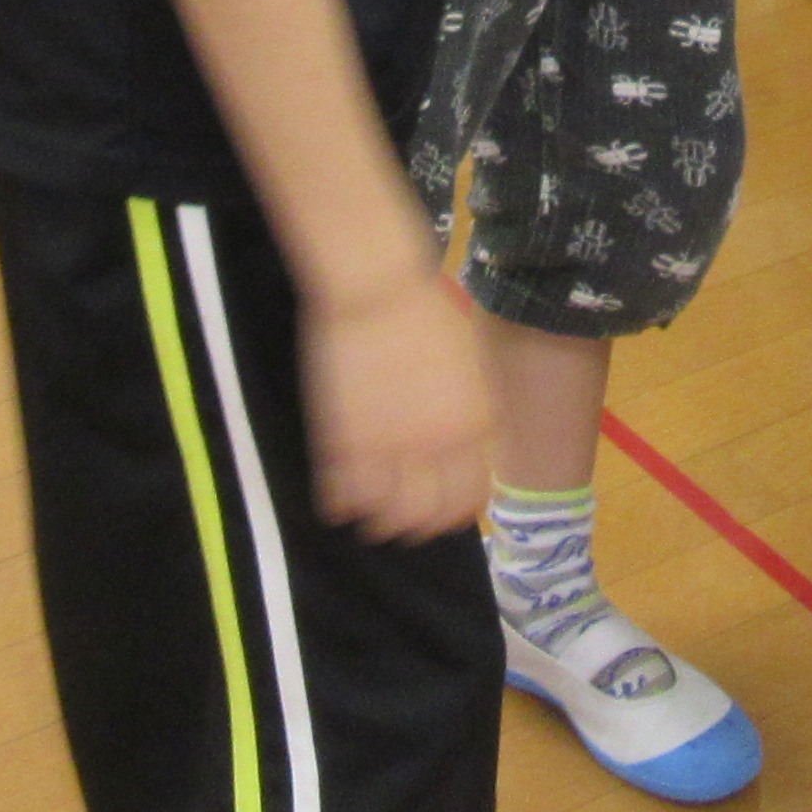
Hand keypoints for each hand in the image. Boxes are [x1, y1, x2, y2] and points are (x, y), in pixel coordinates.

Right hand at [302, 265, 492, 539]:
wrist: (377, 286)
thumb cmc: (426, 309)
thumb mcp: (470, 362)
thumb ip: (472, 410)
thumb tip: (470, 444)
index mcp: (475, 426)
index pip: (471, 497)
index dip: (455, 511)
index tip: (442, 510)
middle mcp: (438, 447)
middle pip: (430, 517)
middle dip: (417, 525)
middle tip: (402, 520)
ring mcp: (390, 448)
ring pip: (387, 517)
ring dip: (378, 522)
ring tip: (367, 516)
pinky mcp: (345, 442)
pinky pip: (343, 495)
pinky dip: (340, 503)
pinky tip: (337, 499)